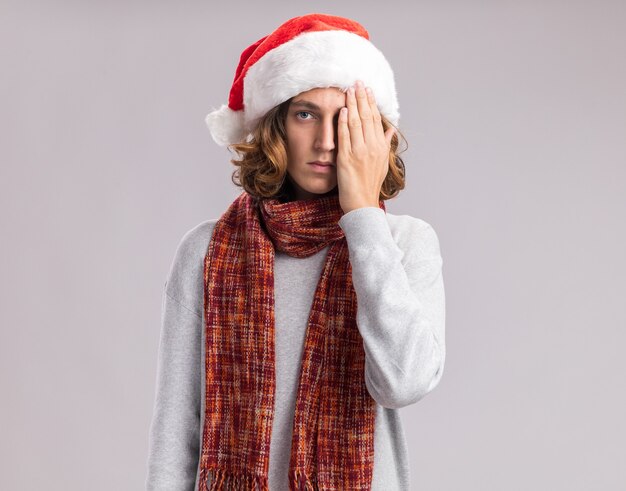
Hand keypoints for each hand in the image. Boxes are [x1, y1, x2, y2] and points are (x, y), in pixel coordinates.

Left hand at [336, 79, 395, 213]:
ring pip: (356, 123)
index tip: (367, 89)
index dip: (370, 102)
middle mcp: (372, 147)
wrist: (362, 204)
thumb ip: (385, 145)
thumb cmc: (370, 185)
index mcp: (380, 147)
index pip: (376, 119)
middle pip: (367, 117)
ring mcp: (359, 153)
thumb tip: (390, 130)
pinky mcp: (347, 159)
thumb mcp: (382, 164)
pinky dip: (344, 122)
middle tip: (357, 82)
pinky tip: (343, 110)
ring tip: (349, 90)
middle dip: (361, 98)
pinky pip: (345, 137)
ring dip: (352, 104)